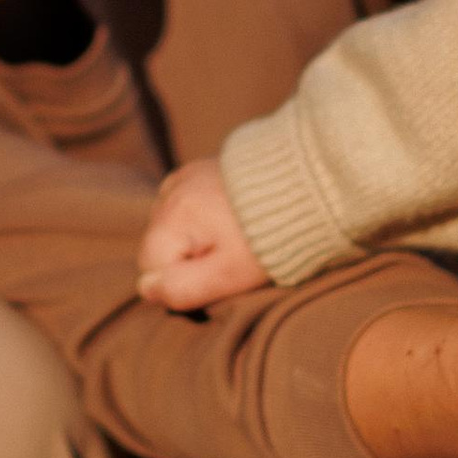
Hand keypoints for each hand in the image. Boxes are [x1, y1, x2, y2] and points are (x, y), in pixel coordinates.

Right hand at [137, 156, 267, 309]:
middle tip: (232, 257)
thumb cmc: (270, 238)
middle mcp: (171, 191)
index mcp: (172, 216)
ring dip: (196, 239)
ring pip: (172, 227)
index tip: (221, 273)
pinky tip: (230, 219)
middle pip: (160, 246)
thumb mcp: (228, 274)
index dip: (185, 281)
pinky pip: (186, 204)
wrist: (311, 185)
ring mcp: (186, 176)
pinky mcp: (202, 169)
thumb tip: (146, 289)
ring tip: (236, 237)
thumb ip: (181, 288)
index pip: (152, 269)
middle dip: (189, 259)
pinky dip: (203, 217)